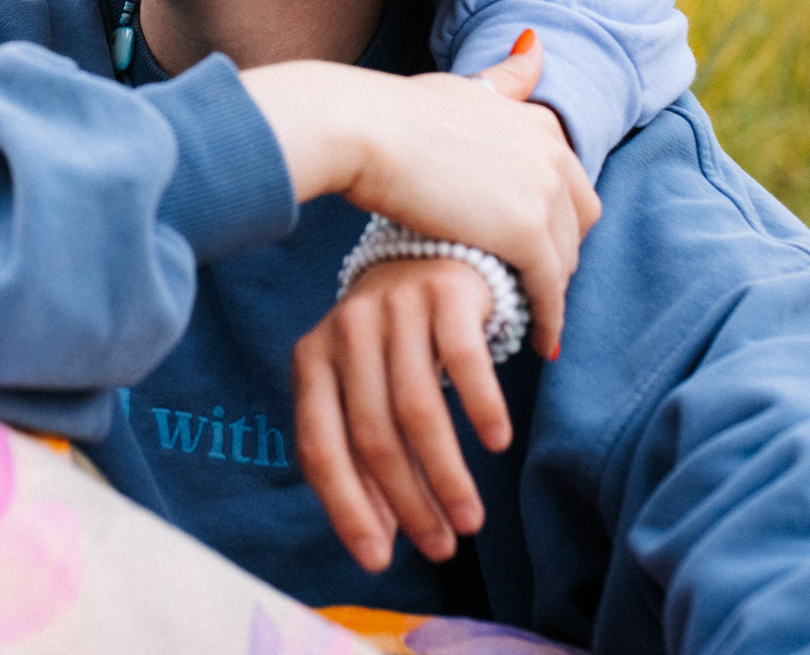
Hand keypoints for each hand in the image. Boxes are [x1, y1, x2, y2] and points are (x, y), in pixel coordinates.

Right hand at [244, 34, 599, 359]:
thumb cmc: (396, 111)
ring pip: (564, 259)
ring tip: (526, 316)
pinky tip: (539, 343)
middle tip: (531, 286)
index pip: (568, 183)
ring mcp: (544, 193)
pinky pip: (549, 290)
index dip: (554, 218)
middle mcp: (553, 153)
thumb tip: (534, 44)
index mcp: (538, 122)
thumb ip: (503, 78)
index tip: (535, 246)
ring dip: (549, 290)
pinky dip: (549, 319)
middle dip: (559, 254)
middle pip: (577, 223)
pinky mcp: (528, 234)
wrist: (364, 131)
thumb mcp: (461, 89)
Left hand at [294, 256, 510, 571]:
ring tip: (471, 520)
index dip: (348, 509)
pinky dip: (482, 408)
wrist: (430, 250)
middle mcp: (346, 330)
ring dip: (447, 475)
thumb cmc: (394, 344)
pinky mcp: (445, 293)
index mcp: (311, 359)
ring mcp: (395, 307)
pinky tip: (497, 443)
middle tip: (442, 547)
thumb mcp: (362, 388)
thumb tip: (378, 542)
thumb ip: (361, 453)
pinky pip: (465, 362)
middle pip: (373, 436)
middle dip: (408, 504)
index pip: (320, 448)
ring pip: (418, 410)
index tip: (379, 560)